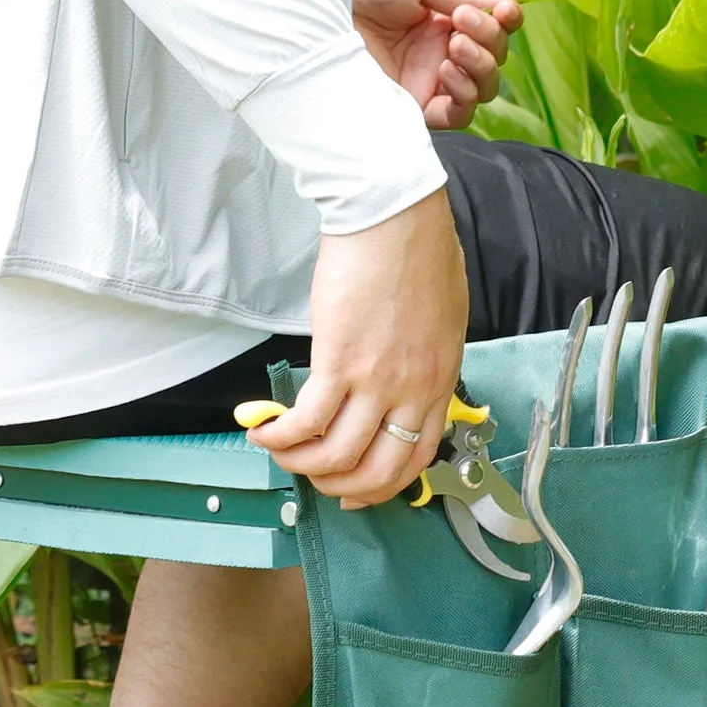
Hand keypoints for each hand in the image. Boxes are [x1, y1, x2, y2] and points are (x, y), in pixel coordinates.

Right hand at [248, 188, 466, 507]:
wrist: (394, 216)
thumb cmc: (418, 251)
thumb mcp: (441, 320)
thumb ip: (423, 362)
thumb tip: (397, 386)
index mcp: (440, 380)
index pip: (418, 458)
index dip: (384, 486)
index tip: (357, 490)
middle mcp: (412, 390)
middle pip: (378, 469)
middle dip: (340, 485)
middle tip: (314, 478)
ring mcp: (377, 380)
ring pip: (337, 454)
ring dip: (301, 464)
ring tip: (280, 451)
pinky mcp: (339, 361)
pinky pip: (306, 422)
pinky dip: (280, 437)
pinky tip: (264, 431)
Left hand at [353, 0, 522, 130]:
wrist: (321, 14)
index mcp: (443, 18)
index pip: (494, 27)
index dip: (508, 21)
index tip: (507, 11)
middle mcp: (440, 52)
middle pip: (495, 58)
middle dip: (490, 39)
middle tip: (460, 22)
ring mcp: (428, 82)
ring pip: (484, 88)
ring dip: (481, 66)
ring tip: (454, 47)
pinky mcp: (413, 109)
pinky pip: (459, 115)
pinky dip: (464, 95)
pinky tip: (444, 72)